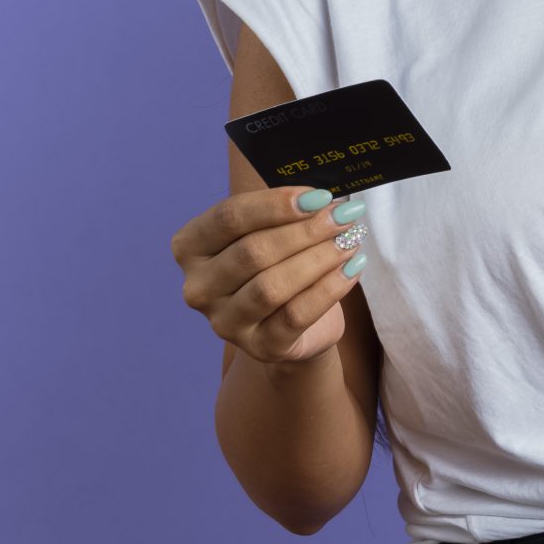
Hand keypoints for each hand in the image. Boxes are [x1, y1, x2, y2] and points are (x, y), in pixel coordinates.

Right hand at [171, 184, 365, 365]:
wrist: (293, 325)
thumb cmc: (277, 264)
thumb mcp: (269, 233)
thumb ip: (284, 213)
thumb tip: (322, 198)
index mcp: (191, 248)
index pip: (229, 218)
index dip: (275, 205)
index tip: (318, 196)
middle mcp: (199, 287)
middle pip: (253, 252)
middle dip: (305, 231)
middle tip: (344, 216)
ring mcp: (225, 322)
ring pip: (272, 286)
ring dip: (318, 259)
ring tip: (350, 240)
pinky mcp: (259, 347)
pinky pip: (296, 316)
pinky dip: (328, 289)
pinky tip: (352, 269)